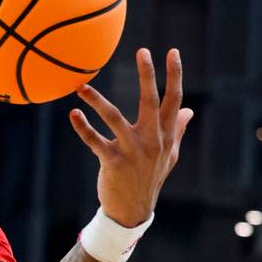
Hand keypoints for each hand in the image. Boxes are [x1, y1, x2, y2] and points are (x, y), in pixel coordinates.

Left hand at [70, 48, 194, 226]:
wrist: (133, 210)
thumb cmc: (149, 177)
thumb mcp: (169, 155)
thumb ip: (178, 131)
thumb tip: (189, 110)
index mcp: (166, 135)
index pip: (174, 100)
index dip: (174, 75)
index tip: (172, 52)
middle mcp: (152, 140)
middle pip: (151, 102)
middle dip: (147, 76)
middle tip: (142, 51)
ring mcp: (133, 151)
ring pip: (114, 119)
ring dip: (97, 101)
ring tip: (82, 87)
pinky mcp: (113, 162)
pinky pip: (94, 142)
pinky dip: (82, 128)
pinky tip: (73, 114)